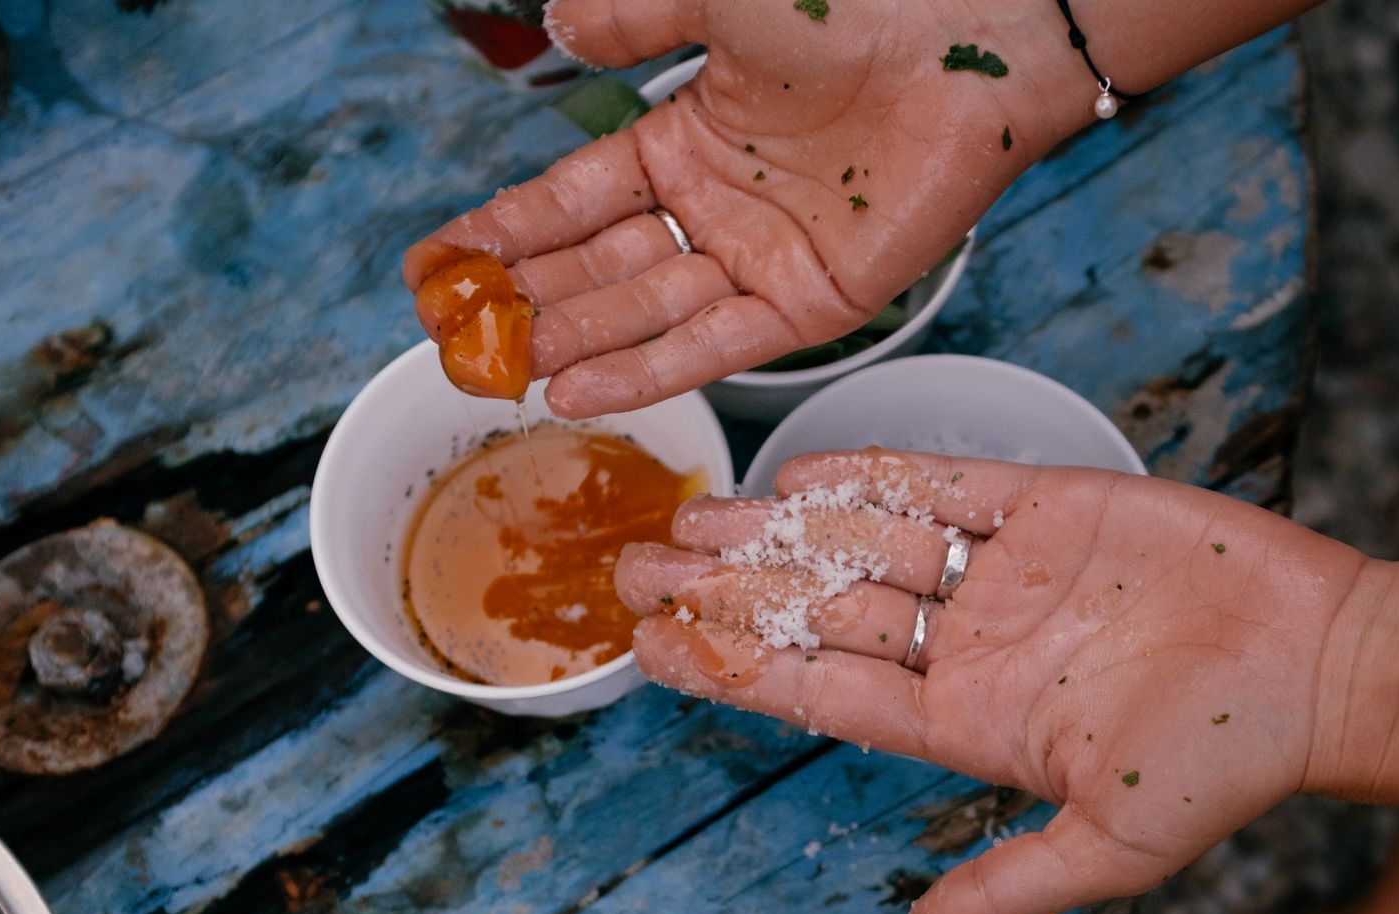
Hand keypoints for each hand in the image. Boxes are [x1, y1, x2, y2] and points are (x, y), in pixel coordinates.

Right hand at [403, 0, 1087, 415]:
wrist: (965, 38)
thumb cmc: (850, 3)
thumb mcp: (715, 2)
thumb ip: (635, 23)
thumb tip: (560, 31)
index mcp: (687, 139)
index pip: (573, 200)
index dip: (503, 233)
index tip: (433, 267)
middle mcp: (718, 207)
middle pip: (601, 268)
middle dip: (527, 303)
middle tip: (453, 341)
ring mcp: (765, 259)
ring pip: (648, 313)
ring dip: (573, 344)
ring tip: (500, 376)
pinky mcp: (816, 303)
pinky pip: (719, 346)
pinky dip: (649, 370)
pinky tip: (577, 390)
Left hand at [613, 451, 1368, 913]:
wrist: (1326, 662)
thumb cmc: (1228, 763)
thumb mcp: (1108, 848)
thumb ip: (1002, 889)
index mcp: (972, 722)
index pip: (826, 692)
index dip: (738, 667)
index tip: (653, 645)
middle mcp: (974, 646)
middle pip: (825, 611)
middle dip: (730, 590)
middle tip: (631, 564)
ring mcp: (1009, 574)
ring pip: (867, 544)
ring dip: (778, 530)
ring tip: (688, 515)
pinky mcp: (1055, 505)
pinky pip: (945, 484)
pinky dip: (872, 473)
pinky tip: (795, 471)